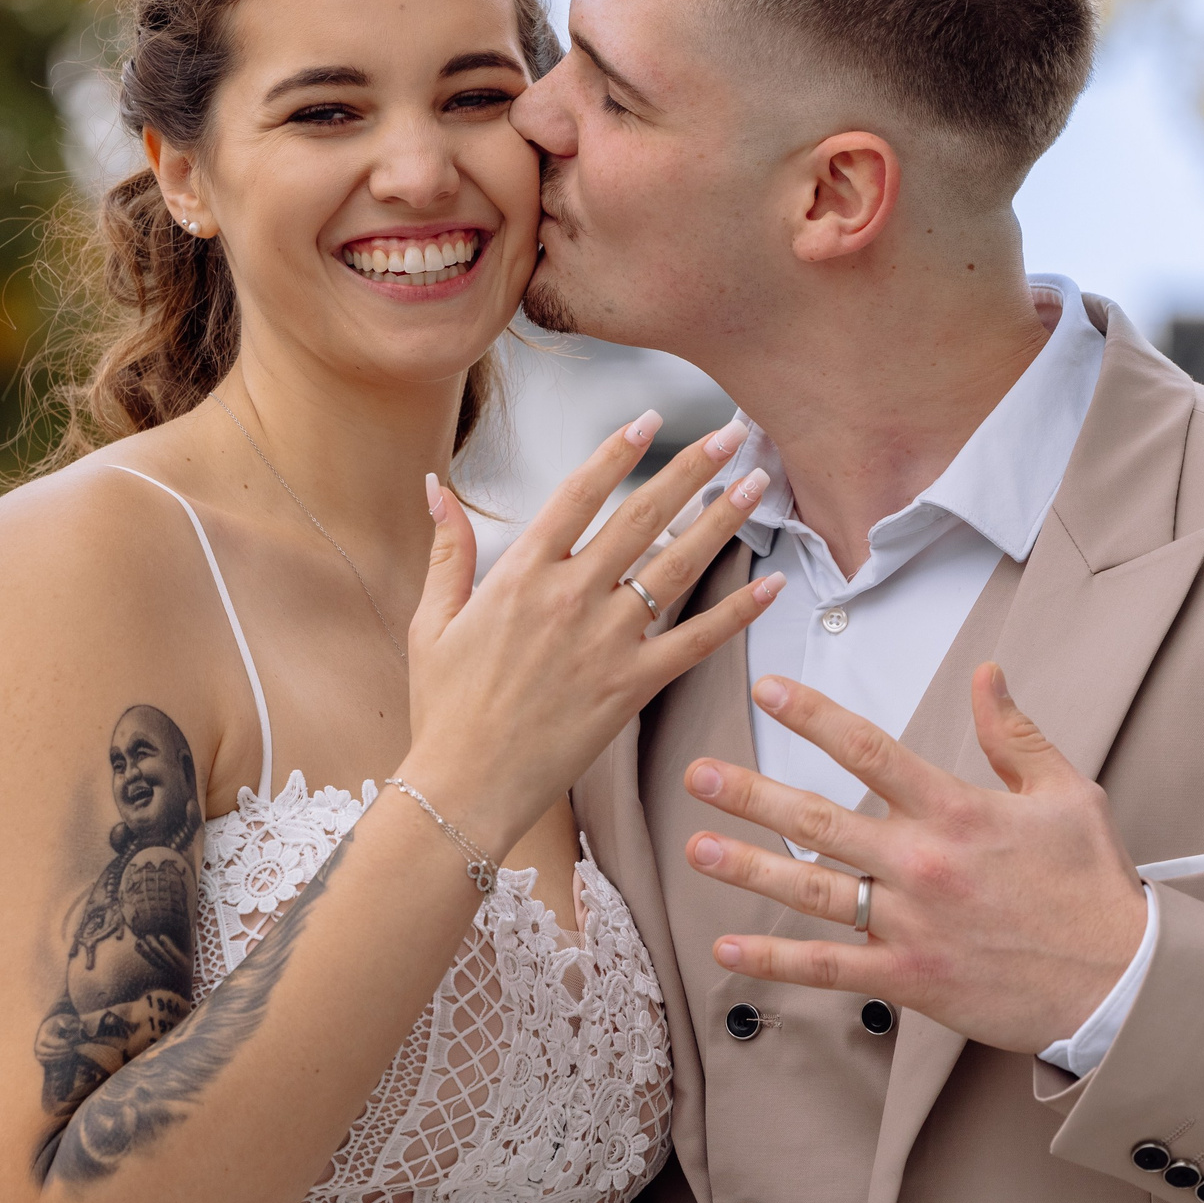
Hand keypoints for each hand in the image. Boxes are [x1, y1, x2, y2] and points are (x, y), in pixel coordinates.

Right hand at [404, 412, 785, 853]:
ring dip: (724, 519)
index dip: (618, 450)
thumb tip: (434, 488)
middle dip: (693, 468)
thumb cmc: (444, 706)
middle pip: (643, 515)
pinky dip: (737, 612)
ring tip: (758, 482)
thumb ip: (447, 549)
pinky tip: (771, 583)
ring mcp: (606, 641)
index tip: (650, 417)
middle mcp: (570, 597)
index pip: (579, 493)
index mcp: (520, 574)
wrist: (466, 785)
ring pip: (678, 565)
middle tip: (732, 434)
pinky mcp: (633, 686)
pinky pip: (697, 641)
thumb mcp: (432, 619)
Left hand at [682, 663, 1146, 1054]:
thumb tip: (987, 674)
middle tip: (699, 775)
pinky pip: (830, 969)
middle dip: (753, 795)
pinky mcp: (911, 980)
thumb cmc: (1094, 887)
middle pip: (821, 820)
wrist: (1121, 983)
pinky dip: (775, 963)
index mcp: (957, 812)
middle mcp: (923, 865)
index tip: (769, 692)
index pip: (870, 751)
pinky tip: (727, 950)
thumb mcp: (1067, 793)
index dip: (814, 717)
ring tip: (696, 848)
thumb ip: (1016, 733)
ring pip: (813, 892)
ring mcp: (912, 926)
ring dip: (749, 869)